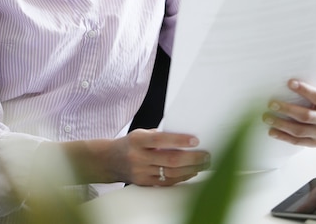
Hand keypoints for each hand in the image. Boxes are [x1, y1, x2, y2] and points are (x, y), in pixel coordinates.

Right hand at [59, 129, 209, 186]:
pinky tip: (192, 172)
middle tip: (207, 155)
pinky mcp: (144, 183)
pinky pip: (167, 182)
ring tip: (204, 164)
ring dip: (191, 169)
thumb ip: (159, 136)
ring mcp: (141, 173)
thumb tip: (184, 139)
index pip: (162, 140)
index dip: (179, 140)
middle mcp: (139, 157)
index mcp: (138, 140)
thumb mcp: (140, 133)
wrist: (108, 160)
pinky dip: (182, 177)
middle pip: (170, 160)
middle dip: (192, 158)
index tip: (195, 140)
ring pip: (171, 174)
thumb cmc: (129, 143)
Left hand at [263, 79, 315, 146]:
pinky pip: (297, 141)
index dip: (304, 90)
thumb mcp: (315, 91)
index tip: (290, 83)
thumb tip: (280, 81)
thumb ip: (304, 89)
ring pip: (299, 130)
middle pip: (306, 116)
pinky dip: (283, 136)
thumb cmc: (315, 101)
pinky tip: (272, 131)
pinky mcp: (314, 142)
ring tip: (267, 118)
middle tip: (271, 104)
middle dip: (287, 109)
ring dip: (281, 124)